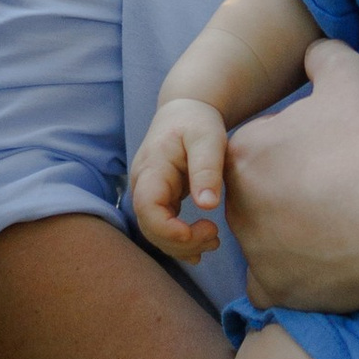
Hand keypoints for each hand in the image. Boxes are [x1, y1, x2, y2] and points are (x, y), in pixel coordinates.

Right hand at [130, 98, 229, 260]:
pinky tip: (200, 247)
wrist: (185, 111)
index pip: (147, 208)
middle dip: (180, 242)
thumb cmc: (197, 121)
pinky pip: (162, 227)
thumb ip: (207, 170)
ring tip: (213, 242)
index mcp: (152, 168)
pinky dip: (179, 241)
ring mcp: (147, 193)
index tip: (202, 231)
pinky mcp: (158, 199)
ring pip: (154, 232)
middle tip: (215, 238)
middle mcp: (143, 184)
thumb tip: (208, 206)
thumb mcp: (208, 139)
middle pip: (149, 227)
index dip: (169, 230)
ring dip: (181, 246)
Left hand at [226, 39, 358, 309]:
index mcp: (244, 153)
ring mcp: (256, 251)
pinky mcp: (278, 288)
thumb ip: (323, 57)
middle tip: (335, 196)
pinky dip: (294, 280)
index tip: (328, 158)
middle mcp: (238, 204)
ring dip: (290, 239)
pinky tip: (324, 267)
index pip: (258, 154)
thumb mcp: (351, 76)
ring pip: (264, 244)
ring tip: (339, 231)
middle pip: (257, 200)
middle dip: (286, 198)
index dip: (295, 154)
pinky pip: (272, 287)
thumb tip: (316, 51)